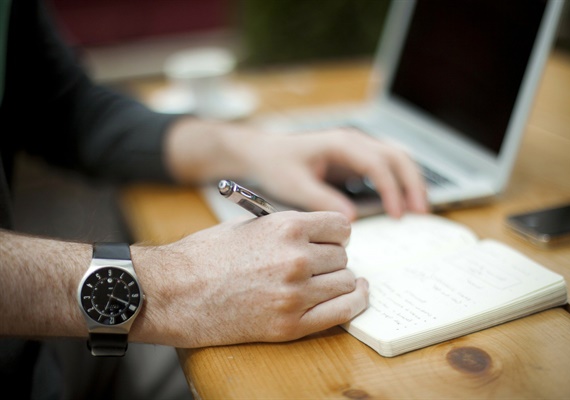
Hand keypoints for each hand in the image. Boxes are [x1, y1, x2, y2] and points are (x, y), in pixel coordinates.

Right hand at [130, 211, 367, 347]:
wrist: (174, 292)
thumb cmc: (205, 255)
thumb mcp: (249, 225)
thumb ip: (288, 227)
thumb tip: (318, 234)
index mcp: (286, 227)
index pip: (340, 226)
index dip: (335, 233)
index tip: (330, 240)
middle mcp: (297, 258)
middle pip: (342, 256)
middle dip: (332, 258)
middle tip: (317, 263)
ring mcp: (295, 294)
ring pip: (345, 282)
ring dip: (338, 280)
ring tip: (324, 281)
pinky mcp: (290, 324)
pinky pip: (342, 312)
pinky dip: (353, 303)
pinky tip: (353, 295)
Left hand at [247, 128, 428, 218]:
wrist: (264, 152)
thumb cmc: (276, 165)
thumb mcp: (294, 185)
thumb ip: (322, 200)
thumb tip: (351, 219)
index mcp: (340, 143)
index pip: (377, 164)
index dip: (391, 189)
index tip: (396, 215)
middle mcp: (354, 141)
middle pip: (396, 156)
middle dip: (412, 183)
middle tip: (420, 213)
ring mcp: (357, 148)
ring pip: (397, 158)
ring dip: (411, 181)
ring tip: (419, 210)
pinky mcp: (357, 159)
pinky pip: (386, 167)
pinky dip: (400, 182)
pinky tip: (403, 202)